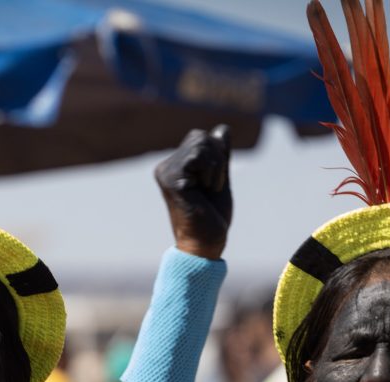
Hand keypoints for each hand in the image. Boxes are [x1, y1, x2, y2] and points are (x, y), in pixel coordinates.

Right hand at [155, 124, 232, 259]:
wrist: (206, 243)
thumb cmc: (212, 217)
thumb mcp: (219, 178)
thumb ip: (220, 156)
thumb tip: (223, 129)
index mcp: (175, 166)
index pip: (202, 137)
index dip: (218, 155)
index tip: (214, 183)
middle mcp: (166, 167)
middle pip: (201, 136)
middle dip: (218, 159)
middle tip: (212, 187)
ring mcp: (166, 172)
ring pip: (201, 143)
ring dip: (216, 167)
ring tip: (208, 190)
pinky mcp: (170, 180)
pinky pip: (199, 157)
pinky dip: (212, 172)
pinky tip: (204, 192)